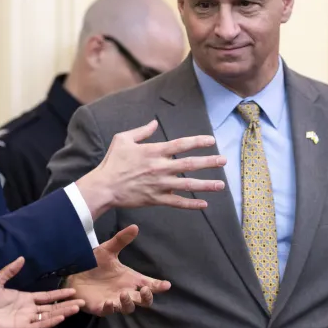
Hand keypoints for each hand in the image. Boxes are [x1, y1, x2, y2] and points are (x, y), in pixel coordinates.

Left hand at [0, 257, 84, 327]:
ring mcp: (27, 319)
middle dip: (67, 304)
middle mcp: (29, 309)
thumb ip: (10, 271)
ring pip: (50, 315)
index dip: (59, 293)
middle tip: (83, 301)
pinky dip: (51, 321)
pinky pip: (40, 325)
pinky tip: (62, 316)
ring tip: (77, 308)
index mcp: (24, 298)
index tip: (73, 291)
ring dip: (64, 311)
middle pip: (52, 306)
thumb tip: (22, 258)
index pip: (47, 296)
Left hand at [68, 225, 170, 316]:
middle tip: (145, 290)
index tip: (166, 285)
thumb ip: (121, 240)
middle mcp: (125, 291)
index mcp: (130, 279)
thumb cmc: (93, 263)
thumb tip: (135, 226)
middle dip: (147, 298)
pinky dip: (110, 308)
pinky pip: (109, 311)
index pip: (149, 284)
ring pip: (128, 308)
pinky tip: (109, 302)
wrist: (73, 273)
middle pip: (144, 301)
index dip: (158, 286)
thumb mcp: (107, 250)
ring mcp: (114, 300)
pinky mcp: (100, 307)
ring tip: (124, 295)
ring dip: (129, 303)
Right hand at [76, 120, 226, 215]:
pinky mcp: (156, 199)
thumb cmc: (112, 162)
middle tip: (224, 161)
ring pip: (188, 184)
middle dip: (209, 162)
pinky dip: (191, 204)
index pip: (181, 144)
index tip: (211, 140)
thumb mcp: (123, 139)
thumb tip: (154, 123)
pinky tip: (204, 204)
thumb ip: (141, 131)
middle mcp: (160, 167)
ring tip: (221, 185)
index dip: (198, 141)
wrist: (104, 187)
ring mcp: (160, 185)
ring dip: (206, 185)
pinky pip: (177, 202)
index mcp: (154, 151)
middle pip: (190, 164)